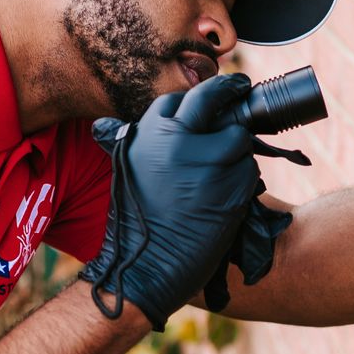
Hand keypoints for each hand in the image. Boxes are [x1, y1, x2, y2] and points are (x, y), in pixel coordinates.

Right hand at [81, 74, 264, 328]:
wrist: (146, 264)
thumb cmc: (134, 221)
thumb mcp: (126, 170)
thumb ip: (132, 142)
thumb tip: (105, 124)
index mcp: (149, 133)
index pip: (180, 99)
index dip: (198, 100)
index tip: (211, 99)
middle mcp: (178, 140)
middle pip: (214, 97)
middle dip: (230, 90)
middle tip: (241, 89)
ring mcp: (208, 161)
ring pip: (238, 137)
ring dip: (236, 152)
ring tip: (220, 176)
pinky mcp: (232, 186)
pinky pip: (249, 170)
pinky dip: (243, 181)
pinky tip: (224, 198)